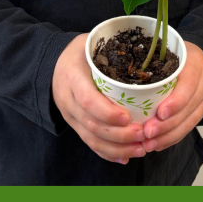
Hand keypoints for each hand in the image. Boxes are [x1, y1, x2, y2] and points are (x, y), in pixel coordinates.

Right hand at [52, 33, 147, 163]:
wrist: (54, 63)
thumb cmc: (82, 52)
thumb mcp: (91, 43)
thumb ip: (113, 52)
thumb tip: (148, 59)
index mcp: (72, 76)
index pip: (87, 99)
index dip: (107, 112)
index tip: (128, 117)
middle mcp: (67, 98)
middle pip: (92, 124)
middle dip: (119, 135)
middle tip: (143, 135)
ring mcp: (69, 114)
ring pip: (91, 138)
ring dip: (117, 148)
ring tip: (141, 149)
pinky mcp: (74, 124)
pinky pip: (89, 143)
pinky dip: (108, 153)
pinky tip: (126, 158)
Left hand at [141, 40, 202, 152]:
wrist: (196, 57)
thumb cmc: (171, 52)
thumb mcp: (163, 51)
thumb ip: (150, 64)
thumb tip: (117, 83)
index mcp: (194, 64)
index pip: (188, 86)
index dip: (176, 102)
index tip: (159, 114)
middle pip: (187, 109)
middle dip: (167, 125)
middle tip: (146, 134)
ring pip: (189, 122)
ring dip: (168, 136)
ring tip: (149, 144)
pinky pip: (189, 127)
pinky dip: (172, 138)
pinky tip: (157, 144)